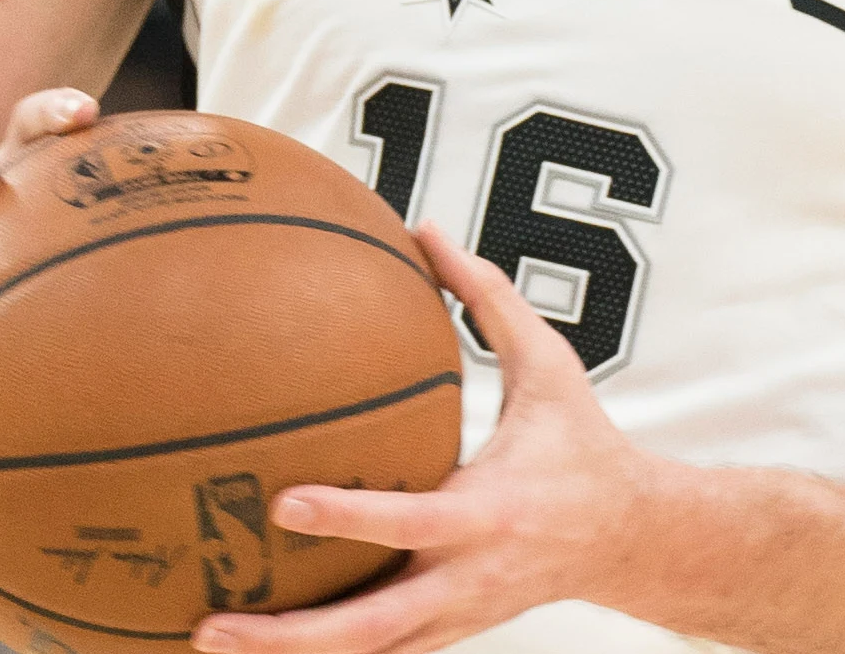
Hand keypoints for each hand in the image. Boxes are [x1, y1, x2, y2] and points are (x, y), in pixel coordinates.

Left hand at [189, 226, 662, 653]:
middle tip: (213, 622)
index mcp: (492, 510)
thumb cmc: (585, 445)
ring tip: (212, 639)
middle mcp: (469, 576)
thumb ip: (488, 300)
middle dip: (291, 635)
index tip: (284, 502)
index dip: (348, 517)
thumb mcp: (550, 367)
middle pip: (372, 626)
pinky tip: (262, 646)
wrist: (633, 538)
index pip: (411, 522)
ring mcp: (457, 614)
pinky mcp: (449, 631)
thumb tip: (425, 232)